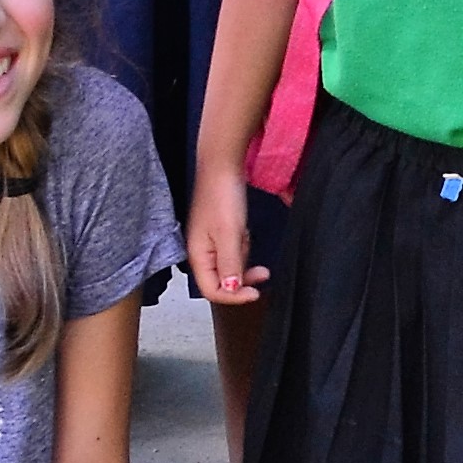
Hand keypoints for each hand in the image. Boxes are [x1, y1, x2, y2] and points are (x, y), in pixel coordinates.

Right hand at [187, 174, 258, 303]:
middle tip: (264, 273)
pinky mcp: (219, 232)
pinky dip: (242, 244)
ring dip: (243, 257)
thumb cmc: (222, 197)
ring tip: (247, 235)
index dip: (233, 296)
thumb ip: (229, 264)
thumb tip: (231, 290)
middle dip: (242, 277)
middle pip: (221, 280)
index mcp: (197, 256)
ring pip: (229, 265)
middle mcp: (201, 252)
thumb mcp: (230, 234)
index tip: (256, 292)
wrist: (222, 166)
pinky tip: (245, 230)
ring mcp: (209, 242)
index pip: (212, 291)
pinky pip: (233, 249)